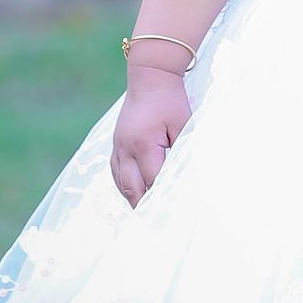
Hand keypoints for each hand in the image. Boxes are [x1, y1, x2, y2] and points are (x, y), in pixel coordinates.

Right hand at [111, 65, 192, 207]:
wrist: (150, 77)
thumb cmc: (171, 101)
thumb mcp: (184, 124)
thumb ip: (184, 150)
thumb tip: (186, 175)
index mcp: (144, 146)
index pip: (154, 181)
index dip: (163, 199)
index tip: (172, 215)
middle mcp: (126, 150)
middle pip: (133, 189)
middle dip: (144, 207)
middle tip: (156, 224)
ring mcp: (118, 147)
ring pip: (121, 183)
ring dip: (133, 199)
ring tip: (145, 215)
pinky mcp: (116, 144)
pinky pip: (116, 172)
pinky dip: (125, 186)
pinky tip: (134, 194)